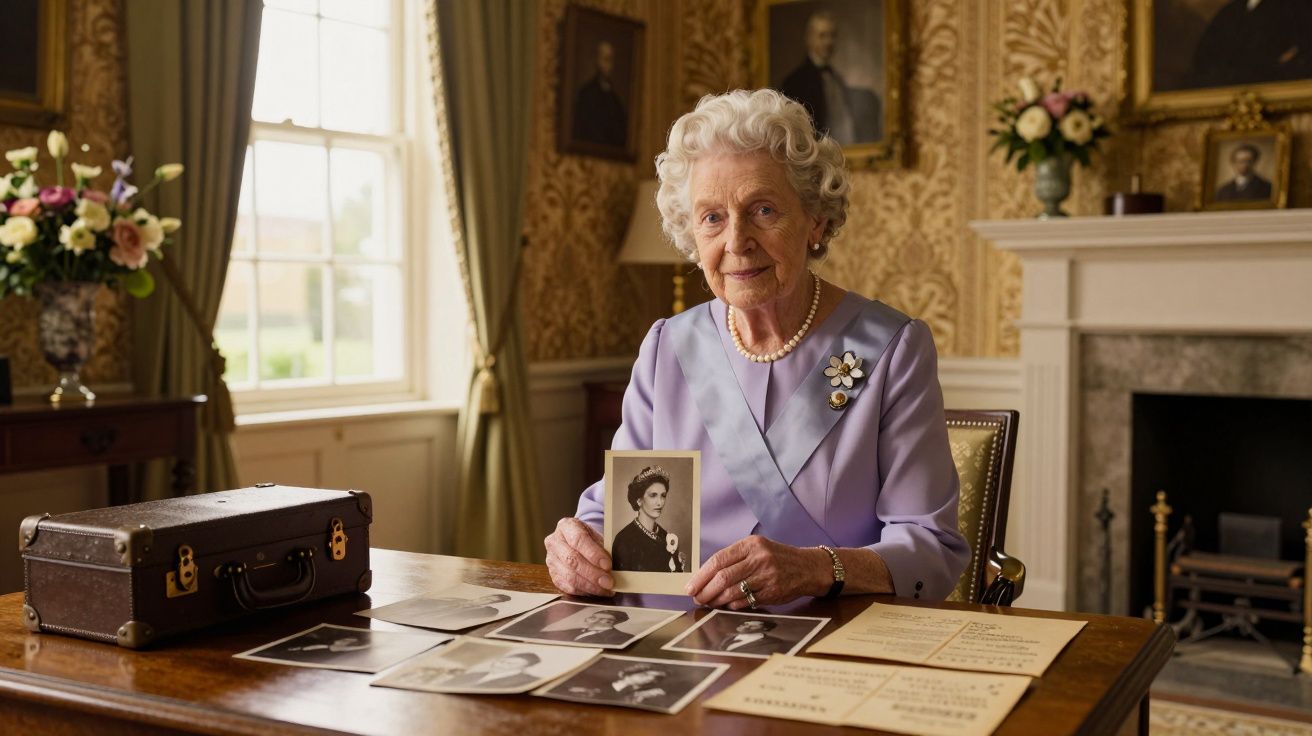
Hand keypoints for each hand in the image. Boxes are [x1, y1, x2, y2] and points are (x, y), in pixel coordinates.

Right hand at [544, 518, 613, 596]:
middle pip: (572, 560)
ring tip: (606, 589)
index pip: (578, 540)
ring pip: (570, 576)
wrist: (576, 541)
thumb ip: (604, 547)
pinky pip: (568, 587)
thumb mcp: (596, 535)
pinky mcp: (553, 575)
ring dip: (590, 585)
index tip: (608, 565)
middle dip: (593, 573)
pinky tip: (597, 591)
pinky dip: (584, 591)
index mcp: (566, 526)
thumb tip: (616, 564)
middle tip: (609, 582)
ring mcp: (551, 560)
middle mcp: (555, 542)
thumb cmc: (589, 538)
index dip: (594, 554)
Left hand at [685, 535, 825, 608]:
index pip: (718, 560)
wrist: (808, 567)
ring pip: (732, 591)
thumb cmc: (777, 558)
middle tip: (697, 598)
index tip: (690, 586)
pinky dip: (732, 605)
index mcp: (751, 544)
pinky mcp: (772, 592)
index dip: (701, 575)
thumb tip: (705, 576)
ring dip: (716, 600)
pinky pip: (745, 601)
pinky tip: (727, 605)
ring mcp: (767, 576)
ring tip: (709, 603)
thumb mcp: (757, 549)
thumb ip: (734, 559)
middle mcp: (759, 558)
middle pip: (723, 577)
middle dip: (705, 591)